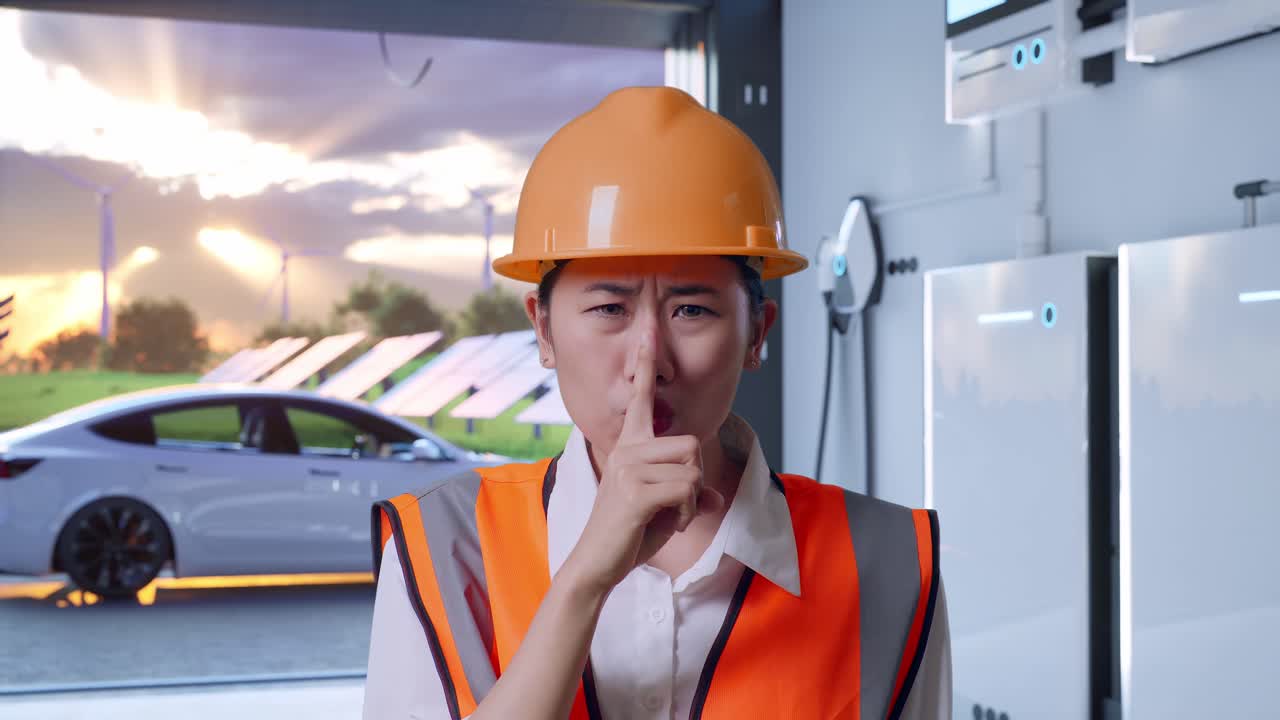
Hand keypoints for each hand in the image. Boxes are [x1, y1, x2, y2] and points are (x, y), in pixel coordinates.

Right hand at [559, 332, 723, 595]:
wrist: (598, 565)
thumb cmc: (629, 536)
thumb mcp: (668, 511)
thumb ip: (691, 496)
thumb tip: (715, 496)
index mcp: (630, 446)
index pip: (641, 398)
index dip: (645, 365)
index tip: (648, 331)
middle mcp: (627, 449)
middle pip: (691, 443)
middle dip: (695, 479)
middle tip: (676, 506)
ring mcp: (629, 467)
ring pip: (692, 467)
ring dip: (692, 499)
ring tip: (669, 515)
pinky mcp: (636, 490)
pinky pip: (688, 489)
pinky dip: (689, 512)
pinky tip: (670, 523)